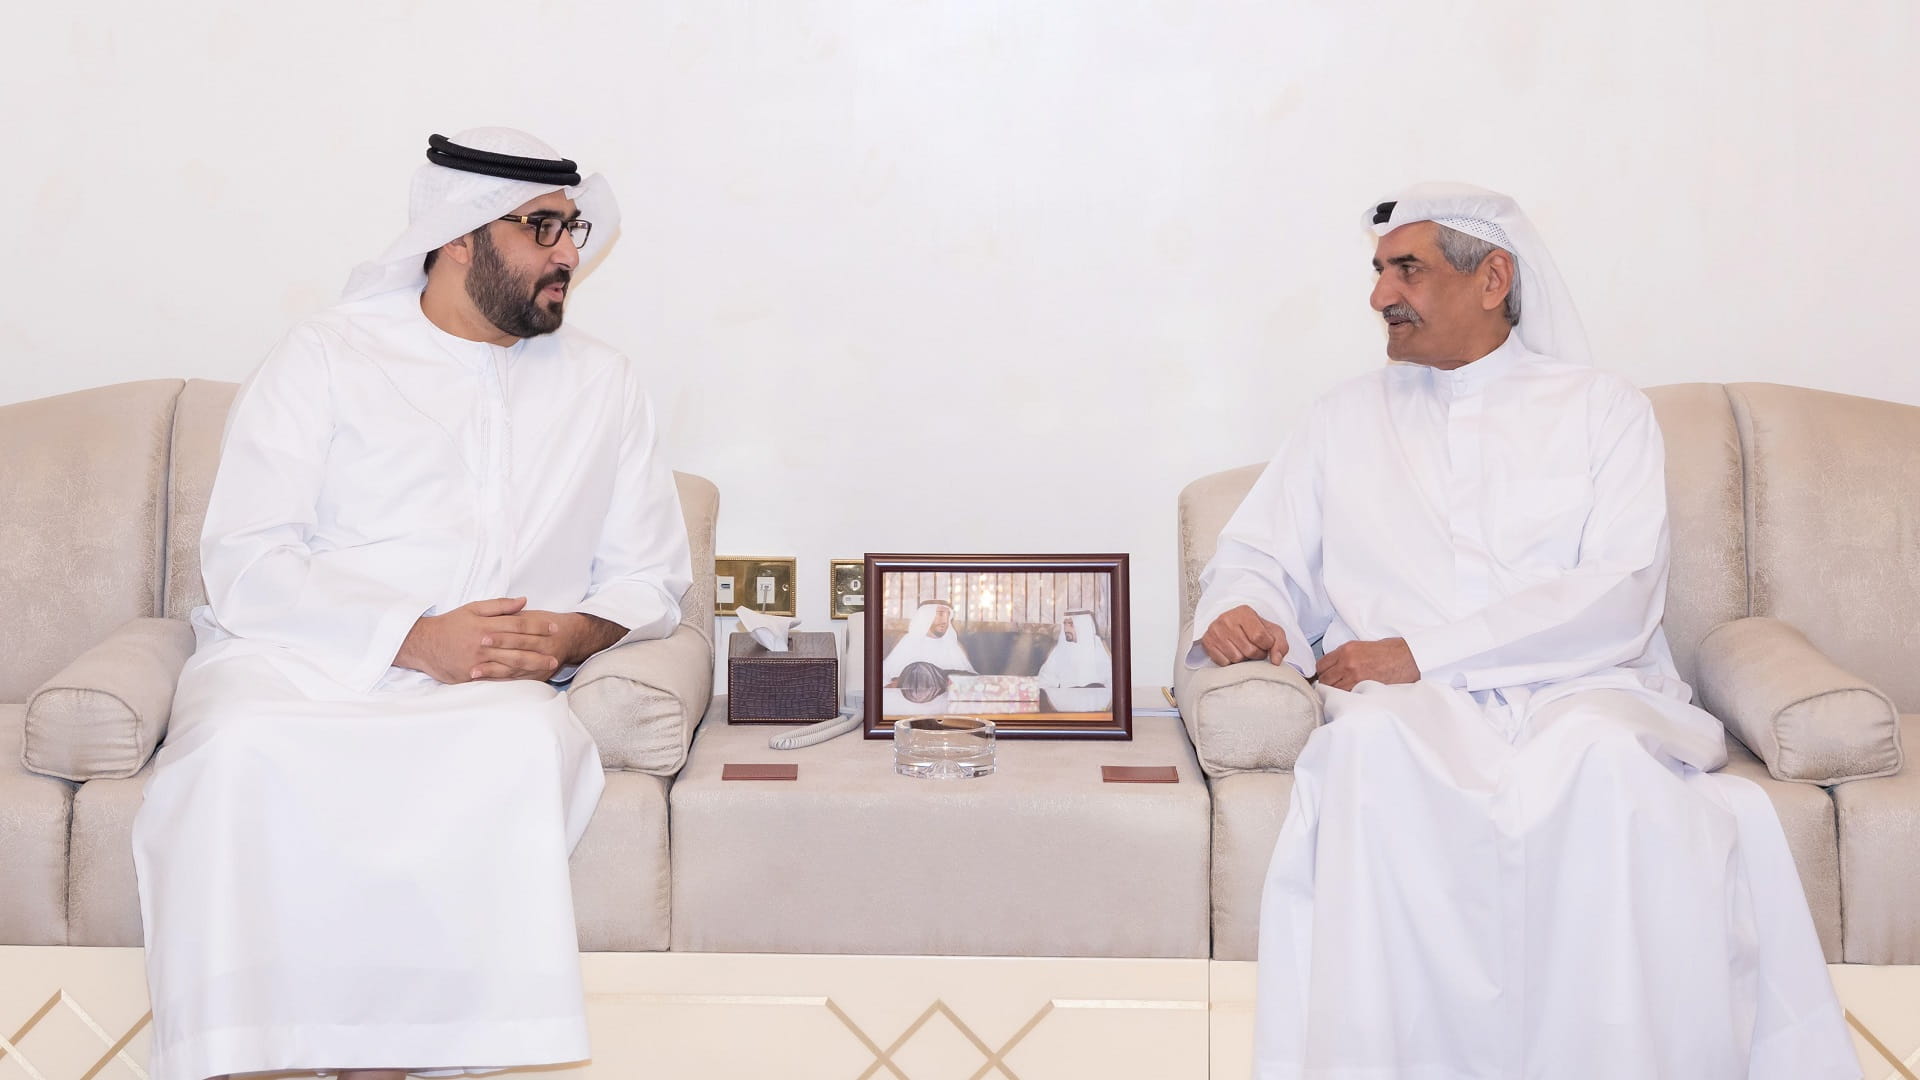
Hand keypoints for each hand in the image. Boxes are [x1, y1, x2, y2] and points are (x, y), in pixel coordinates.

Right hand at [395, 597, 563, 683]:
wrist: (422, 644)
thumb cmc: (450, 624)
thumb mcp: (472, 608)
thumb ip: (499, 606)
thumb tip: (524, 601)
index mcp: (485, 624)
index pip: (518, 624)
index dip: (538, 625)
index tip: (554, 627)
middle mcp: (483, 643)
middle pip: (518, 644)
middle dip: (540, 647)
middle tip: (558, 650)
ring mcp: (478, 660)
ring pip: (510, 662)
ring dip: (532, 664)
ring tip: (549, 665)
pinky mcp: (471, 675)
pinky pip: (497, 677)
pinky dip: (513, 678)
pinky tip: (528, 678)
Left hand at [470, 608, 627, 677]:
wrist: (572, 638)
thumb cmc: (547, 624)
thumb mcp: (533, 615)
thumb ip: (514, 612)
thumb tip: (495, 612)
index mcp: (542, 631)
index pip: (520, 633)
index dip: (502, 635)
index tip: (482, 634)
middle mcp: (543, 649)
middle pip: (518, 652)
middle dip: (497, 651)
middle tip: (477, 651)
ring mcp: (541, 665)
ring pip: (515, 669)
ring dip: (493, 671)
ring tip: (474, 671)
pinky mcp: (537, 677)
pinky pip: (516, 680)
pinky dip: (499, 680)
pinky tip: (483, 680)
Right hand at [1199, 605, 1289, 666]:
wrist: (1230, 625)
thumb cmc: (1253, 629)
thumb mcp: (1272, 632)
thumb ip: (1280, 645)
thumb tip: (1276, 661)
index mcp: (1244, 612)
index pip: (1261, 637)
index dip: (1267, 646)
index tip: (1265, 644)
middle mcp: (1227, 619)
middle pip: (1250, 650)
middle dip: (1256, 654)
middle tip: (1254, 648)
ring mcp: (1215, 631)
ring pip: (1237, 658)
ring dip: (1244, 659)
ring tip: (1243, 650)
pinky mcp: (1207, 642)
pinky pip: (1224, 663)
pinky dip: (1231, 662)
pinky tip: (1232, 652)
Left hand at [1314, 638, 1418, 690]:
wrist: (1408, 657)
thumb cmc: (1389, 651)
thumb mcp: (1362, 646)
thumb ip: (1345, 656)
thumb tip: (1333, 667)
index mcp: (1346, 650)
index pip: (1320, 665)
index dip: (1322, 672)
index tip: (1326, 676)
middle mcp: (1347, 663)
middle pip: (1324, 680)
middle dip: (1327, 683)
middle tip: (1333, 685)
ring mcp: (1355, 677)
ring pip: (1334, 690)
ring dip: (1335, 692)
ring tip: (1342, 692)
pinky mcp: (1364, 688)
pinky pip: (1347, 696)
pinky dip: (1346, 698)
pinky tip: (1351, 696)